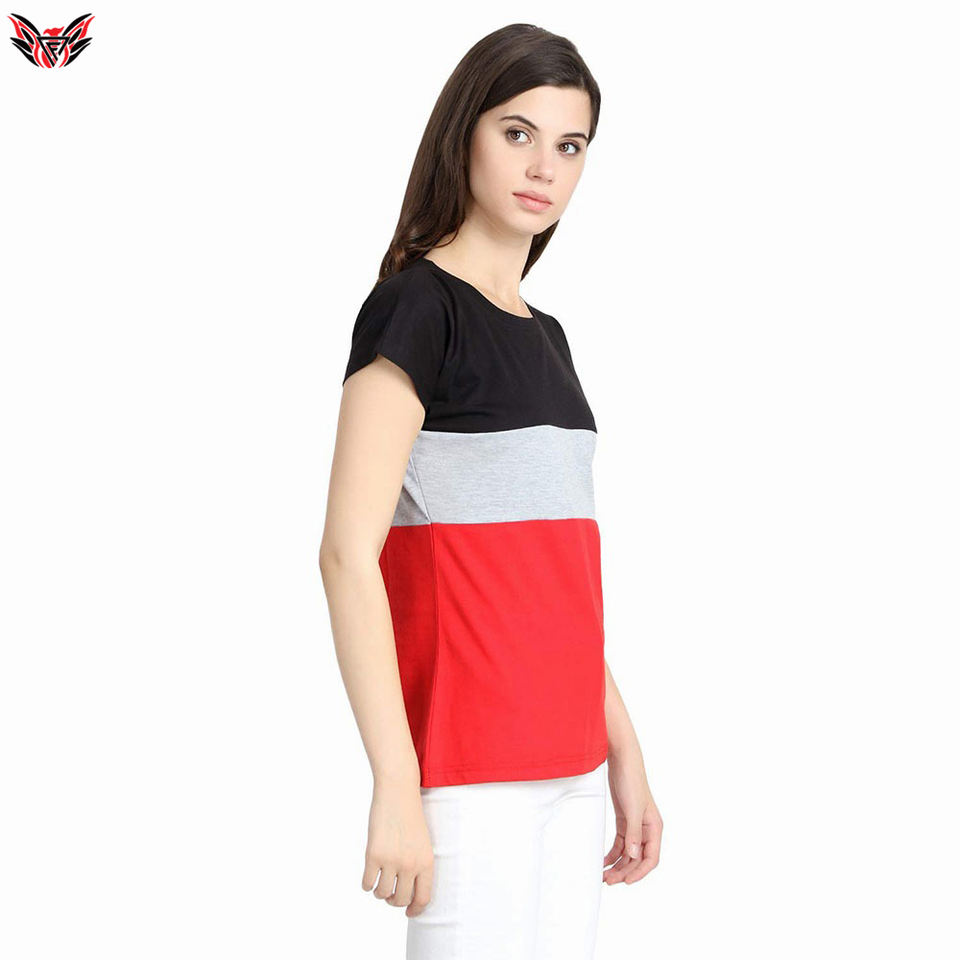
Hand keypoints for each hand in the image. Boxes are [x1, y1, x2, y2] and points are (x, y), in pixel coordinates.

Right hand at [361, 776, 434, 916]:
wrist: (398, 791)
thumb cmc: (410, 816)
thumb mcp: (422, 842)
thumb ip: (417, 866)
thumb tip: (406, 895)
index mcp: (427, 862)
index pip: (423, 899)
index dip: (415, 910)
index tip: (408, 912)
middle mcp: (410, 864)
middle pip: (401, 900)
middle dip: (394, 900)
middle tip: (390, 892)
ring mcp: (391, 860)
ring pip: (382, 894)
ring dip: (380, 891)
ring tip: (380, 879)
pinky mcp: (373, 854)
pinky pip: (367, 883)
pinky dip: (367, 883)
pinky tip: (370, 873)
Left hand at [602, 751, 662, 884]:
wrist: (621, 760)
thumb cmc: (631, 781)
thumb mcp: (632, 808)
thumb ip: (634, 833)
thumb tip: (635, 857)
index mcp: (654, 827)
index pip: (651, 858)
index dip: (640, 872)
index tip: (626, 882)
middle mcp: (646, 829)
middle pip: (638, 858)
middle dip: (625, 871)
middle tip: (608, 880)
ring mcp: (635, 825)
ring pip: (628, 853)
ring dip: (618, 865)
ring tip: (604, 876)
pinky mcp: (624, 820)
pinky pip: (620, 843)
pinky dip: (613, 854)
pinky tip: (604, 862)